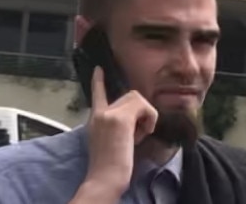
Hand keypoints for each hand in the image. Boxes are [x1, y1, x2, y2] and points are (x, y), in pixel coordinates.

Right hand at [84, 67, 157, 197]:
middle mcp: (100, 112)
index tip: (99, 69)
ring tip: (141, 134)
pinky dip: (150, 118)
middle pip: (129, 95)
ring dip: (146, 115)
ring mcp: (110, 114)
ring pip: (137, 98)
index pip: (97, 94)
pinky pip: (144, 107)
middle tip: (139, 133)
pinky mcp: (121, 118)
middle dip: (140, 111)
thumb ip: (117, 123)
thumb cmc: (109, 164)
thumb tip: (135, 117)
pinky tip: (144, 133)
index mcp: (95, 118)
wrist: (105, 176)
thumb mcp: (109, 138)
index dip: (98, 81)